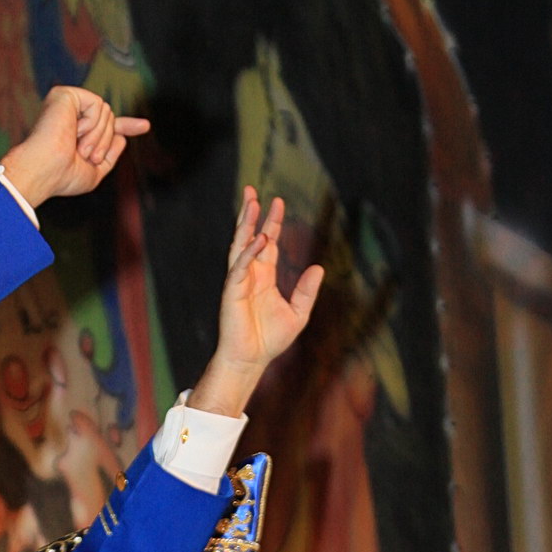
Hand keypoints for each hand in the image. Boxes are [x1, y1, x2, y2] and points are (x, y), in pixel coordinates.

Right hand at [1, 86, 148, 207]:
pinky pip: (98, 105)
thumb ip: (109, 155)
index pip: (106, 126)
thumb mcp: (94, 172)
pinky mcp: (66, 95)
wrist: (46, 171)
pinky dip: (92, 124)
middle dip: (105, 142)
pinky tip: (74, 131)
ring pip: (107, 112)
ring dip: (98, 136)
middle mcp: (71, 115)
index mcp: (77, 133)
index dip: (127, 126)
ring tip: (78, 147)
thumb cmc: (64, 176)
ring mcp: (68, 103)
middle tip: (85, 155)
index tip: (145, 126)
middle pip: (110, 120)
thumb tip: (122, 137)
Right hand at [187, 188, 323, 417]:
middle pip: (251, 236)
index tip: (278, 203)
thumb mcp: (298, 314)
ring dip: (245, 224)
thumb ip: (307, 292)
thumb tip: (319, 268)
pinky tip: (258, 238)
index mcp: (265, 277)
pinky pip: (240, 265)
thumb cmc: (270, 340)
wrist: (251, 360)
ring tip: (250, 202)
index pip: (268, 244)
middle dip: (253, 214)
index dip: (273, 223)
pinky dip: (249, 251)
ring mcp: (239, 280)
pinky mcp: (232, 290)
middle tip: (254, 192)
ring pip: (240, 244)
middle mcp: (250, 274)